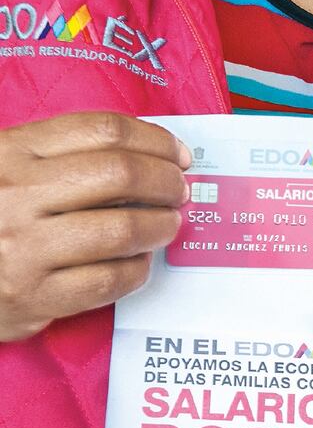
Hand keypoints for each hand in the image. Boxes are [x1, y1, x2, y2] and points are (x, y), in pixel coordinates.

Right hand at [0, 112, 190, 341]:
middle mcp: (16, 194)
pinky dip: (137, 270)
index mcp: (11, 151)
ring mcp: (22, 248)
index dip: (156, 140)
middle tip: (180, 192)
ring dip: (160, 226)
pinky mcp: (32, 296)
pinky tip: (139, 263)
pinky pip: (107, 281)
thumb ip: (65, 154)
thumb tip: (153, 156)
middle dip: (166, 182)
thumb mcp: (8, 166)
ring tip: (168, 225)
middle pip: (120, 174)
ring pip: (120, 229)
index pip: (104, 130)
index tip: (179, 155)